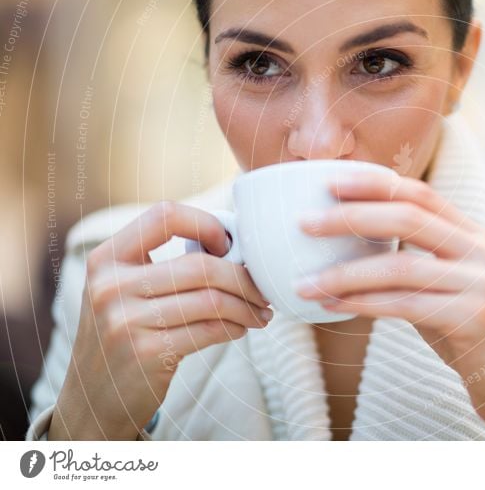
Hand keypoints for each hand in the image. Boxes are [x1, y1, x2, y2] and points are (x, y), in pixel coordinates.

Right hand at [51, 201, 272, 439]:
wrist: (93, 396)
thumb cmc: (124, 332)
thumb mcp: (124, 289)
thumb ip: (163, 263)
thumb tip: (236, 244)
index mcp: (106, 258)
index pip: (165, 216)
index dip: (206, 225)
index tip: (228, 245)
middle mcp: (111, 286)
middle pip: (200, 267)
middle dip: (243, 278)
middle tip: (262, 290)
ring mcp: (125, 321)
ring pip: (211, 301)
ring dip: (246, 307)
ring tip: (260, 312)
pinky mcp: (147, 354)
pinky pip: (209, 331)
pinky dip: (235, 327)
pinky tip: (241, 328)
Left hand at [294, 171, 484, 439]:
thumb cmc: (471, 332)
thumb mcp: (447, 285)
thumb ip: (413, 263)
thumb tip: (349, 250)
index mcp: (472, 234)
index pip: (420, 194)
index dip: (374, 184)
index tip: (331, 182)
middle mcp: (479, 251)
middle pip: (408, 218)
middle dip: (350, 217)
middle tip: (305, 224)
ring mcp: (479, 283)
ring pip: (399, 266)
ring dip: (344, 274)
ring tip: (306, 282)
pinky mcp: (471, 319)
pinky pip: (404, 306)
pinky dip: (362, 304)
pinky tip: (333, 307)